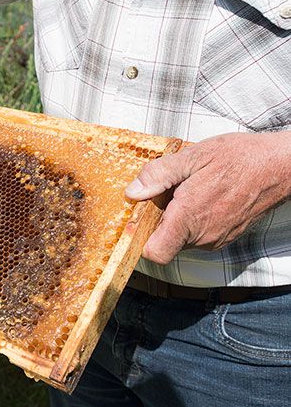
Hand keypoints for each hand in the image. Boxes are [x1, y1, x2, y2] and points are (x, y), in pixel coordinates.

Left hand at [125, 132, 290, 264]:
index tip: (138, 219)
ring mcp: (216, 239)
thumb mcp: (192, 157)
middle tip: (166, 192)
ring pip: (181, 238)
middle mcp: (203, 236)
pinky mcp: (225, 237)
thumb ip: (158, 176)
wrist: (280, 166)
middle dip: (158, 220)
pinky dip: (192, 220)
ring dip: (176, 219)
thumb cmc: (239, 158)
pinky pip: (198, 235)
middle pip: (164, 241)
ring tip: (187, 190)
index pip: (155, 252)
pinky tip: (201, 196)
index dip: (140, 239)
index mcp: (189, 217)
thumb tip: (132, 192)